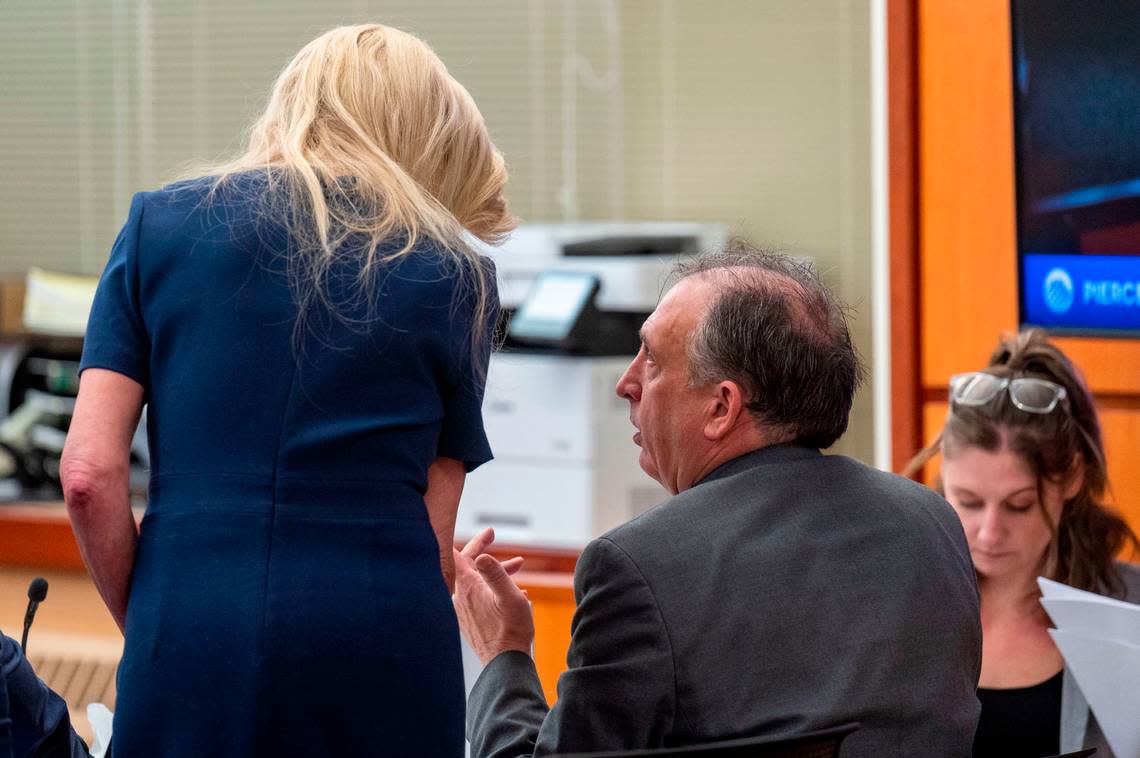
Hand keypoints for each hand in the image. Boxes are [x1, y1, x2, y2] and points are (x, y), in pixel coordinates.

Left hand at [453, 527, 532, 664]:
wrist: (504, 663)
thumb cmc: (511, 630)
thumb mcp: (510, 597)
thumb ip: (495, 574)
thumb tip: (480, 556)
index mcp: (468, 587)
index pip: (461, 555)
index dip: (474, 540)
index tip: (491, 531)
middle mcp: (460, 597)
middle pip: (467, 566)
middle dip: (484, 551)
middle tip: (495, 539)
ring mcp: (464, 610)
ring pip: (476, 582)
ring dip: (494, 571)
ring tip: (518, 566)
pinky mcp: (469, 621)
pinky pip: (478, 597)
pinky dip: (492, 587)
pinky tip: (512, 592)